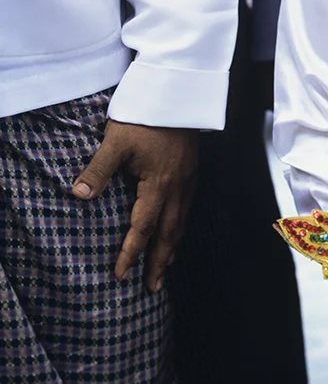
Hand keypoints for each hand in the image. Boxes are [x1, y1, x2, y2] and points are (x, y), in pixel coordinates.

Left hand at [72, 120, 197, 291]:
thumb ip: (98, 170)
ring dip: (172, 247)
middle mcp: (178, 187)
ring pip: (182, 222)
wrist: (179, 95)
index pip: (143, 227)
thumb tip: (79, 195)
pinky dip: (180, 227)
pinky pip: (188, 208)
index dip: (131, 253)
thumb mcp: (116, 142)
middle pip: (169, 233)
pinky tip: (175, 229)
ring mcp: (189, 179)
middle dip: (160, 262)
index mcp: (159, 184)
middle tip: (152, 288)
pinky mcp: (192, 171)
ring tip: (165, 267)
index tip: (120, 275)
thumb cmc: (146, 117)